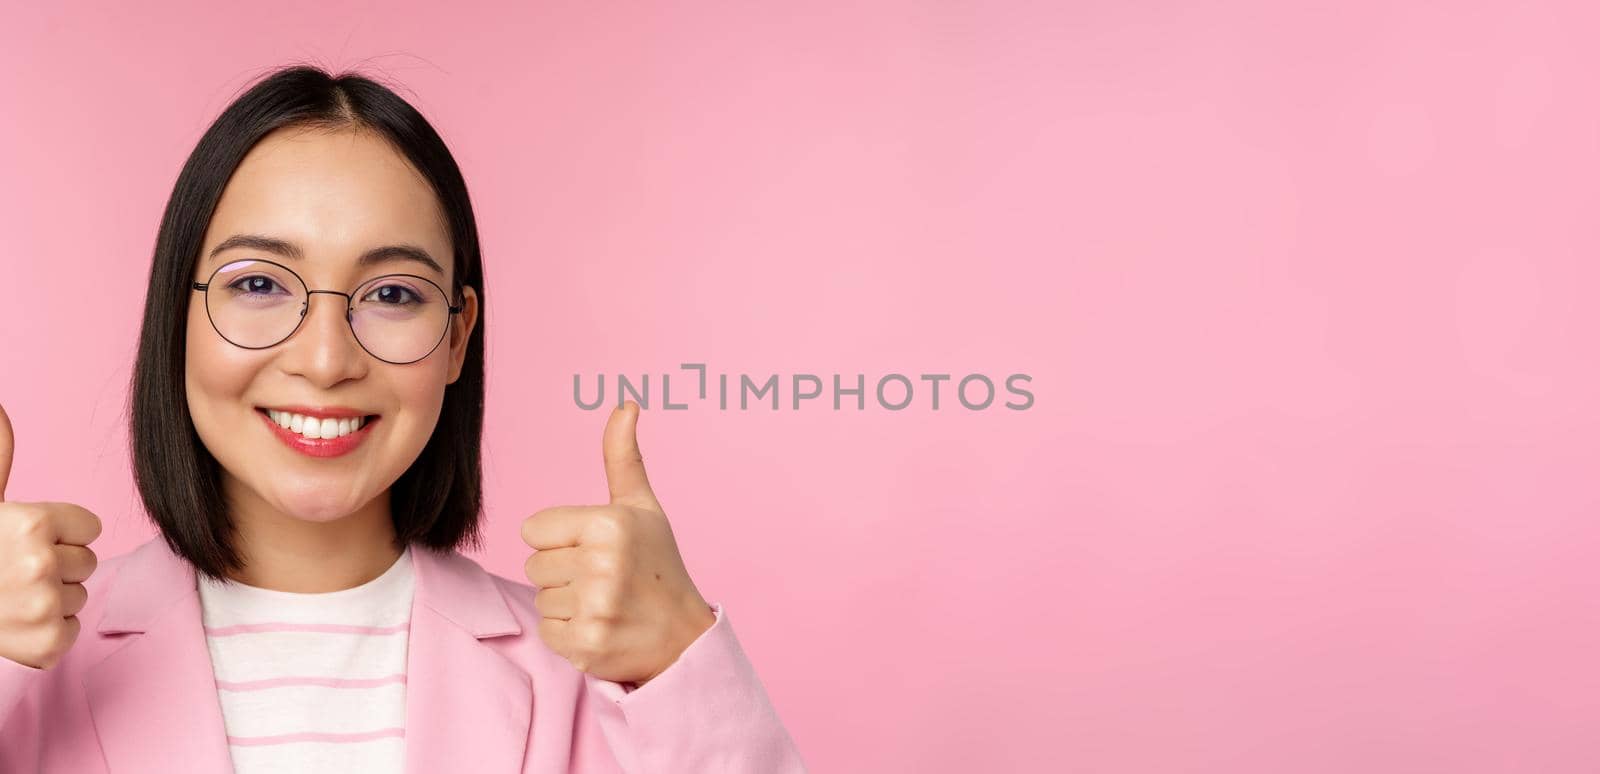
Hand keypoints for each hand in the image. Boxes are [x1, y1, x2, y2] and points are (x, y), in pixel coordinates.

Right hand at [0, 403, 102, 670]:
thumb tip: (1, 406)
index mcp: (33, 522)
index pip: (89, 527)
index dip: (57, 534)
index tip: (22, 541)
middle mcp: (42, 564)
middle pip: (87, 561)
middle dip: (55, 565)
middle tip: (10, 571)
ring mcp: (45, 607)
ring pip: (78, 595)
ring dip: (50, 598)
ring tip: (8, 596)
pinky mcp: (45, 646)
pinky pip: (71, 631)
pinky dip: (46, 633)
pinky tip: (13, 624)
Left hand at [521, 401, 715, 685]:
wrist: (684, 637)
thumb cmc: (658, 566)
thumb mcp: (643, 507)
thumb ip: (622, 456)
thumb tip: (625, 402)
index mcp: (609, 524)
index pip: (533, 529)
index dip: (560, 539)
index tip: (595, 549)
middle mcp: (601, 565)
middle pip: (533, 565)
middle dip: (563, 572)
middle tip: (604, 580)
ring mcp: (594, 608)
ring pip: (539, 598)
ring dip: (566, 604)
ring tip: (604, 604)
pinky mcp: (585, 645)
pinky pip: (546, 631)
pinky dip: (568, 634)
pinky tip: (600, 628)